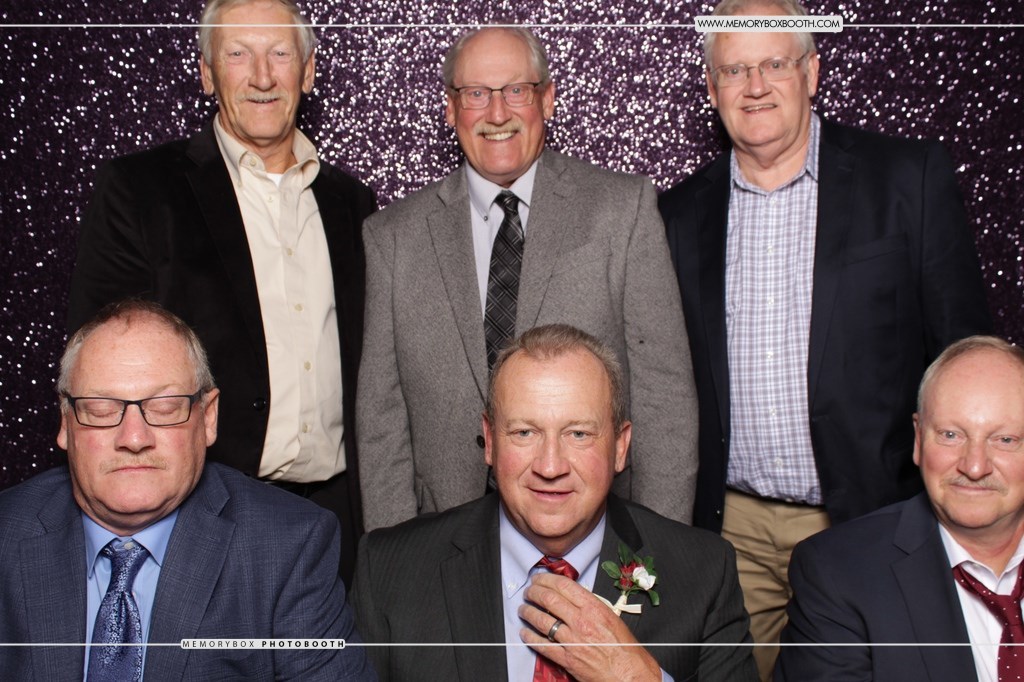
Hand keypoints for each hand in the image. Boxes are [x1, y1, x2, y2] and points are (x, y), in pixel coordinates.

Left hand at [518, 572, 661, 681]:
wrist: (631, 675)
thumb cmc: (625, 649)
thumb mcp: (612, 618)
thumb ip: (592, 606)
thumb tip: (574, 598)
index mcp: (594, 608)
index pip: (564, 586)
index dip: (546, 579)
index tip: (539, 578)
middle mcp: (582, 621)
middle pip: (549, 599)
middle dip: (534, 592)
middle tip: (528, 591)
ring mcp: (572, 640)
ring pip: (542, 620)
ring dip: (528, 612)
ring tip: (523, 609)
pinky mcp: (567, 659)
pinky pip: (542, 645)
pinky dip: (530, 637)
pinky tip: (525, 632)